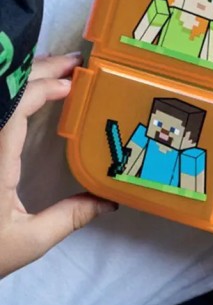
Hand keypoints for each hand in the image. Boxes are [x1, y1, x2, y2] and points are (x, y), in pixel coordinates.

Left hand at [0, 54, 116, 277]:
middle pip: (6, 94)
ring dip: (28, 78)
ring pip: (0, 97)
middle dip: (40, 72)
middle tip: (75, 62)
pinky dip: (16, 95)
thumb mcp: (29, 241)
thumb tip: (109, 202)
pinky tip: (32, 93)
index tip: (73, 83)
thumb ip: (70, 218)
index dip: (43, 88)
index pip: (14, 110)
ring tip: (58, 70)